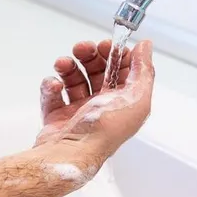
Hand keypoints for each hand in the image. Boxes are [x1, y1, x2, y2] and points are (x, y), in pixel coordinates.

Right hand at [35, 40, 154, 160]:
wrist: (71, 152)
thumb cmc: (104, 130)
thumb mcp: (136, 98)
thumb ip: (144, 70)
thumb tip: (146, 46)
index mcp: (124, 102)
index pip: (122, 70)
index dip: (115, 54)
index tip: (106, 44)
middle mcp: (102, 106)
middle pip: (96, 72)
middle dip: (89, 56)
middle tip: (81, 48)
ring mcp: (78, 112)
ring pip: (73, 79)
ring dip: (67, 67)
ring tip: (62, 64)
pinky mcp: (57, 117)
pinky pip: (53, 94)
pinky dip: (51, 86)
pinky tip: (54, 85)